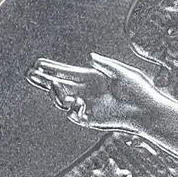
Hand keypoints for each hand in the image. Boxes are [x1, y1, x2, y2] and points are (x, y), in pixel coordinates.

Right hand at [27, 52, 159, 129]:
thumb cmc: (139, 90)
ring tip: (52, 85)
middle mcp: (87, 92)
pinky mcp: (92, 120)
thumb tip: (90, 56)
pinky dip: (73, 110)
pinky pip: (75, 116)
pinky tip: (77, 104)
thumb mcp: (123, 73)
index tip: (37, 63)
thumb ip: (106, 65)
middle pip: (59, 85)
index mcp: (92, 78)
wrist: (147, 111)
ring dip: (56, 94)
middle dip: (44, 80)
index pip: (67, 72)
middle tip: (29, 75)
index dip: (52, 68)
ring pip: (64, 100)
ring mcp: (88, 106)